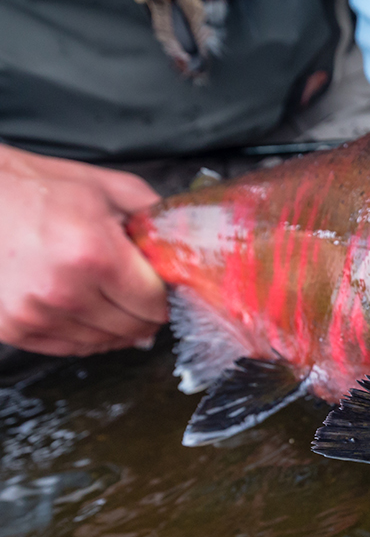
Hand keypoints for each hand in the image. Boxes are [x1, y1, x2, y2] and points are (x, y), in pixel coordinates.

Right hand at [0, 144, 166, 355]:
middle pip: (133, 328)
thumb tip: (184, 241)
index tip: (161, 289)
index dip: (164, 296)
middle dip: (144, 313)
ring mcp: (35, 314)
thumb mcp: (106, 188)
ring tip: (108, 298)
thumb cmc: (38, 189)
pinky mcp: (13, 327)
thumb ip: (153, 216)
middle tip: (138, 294)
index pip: (153, 304)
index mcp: (94, 255)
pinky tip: (86, 311)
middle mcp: (64, 291)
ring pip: (104, 342)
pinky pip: (69, 347)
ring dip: (115, 326)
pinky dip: (85, 334)